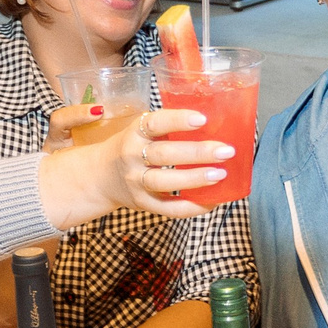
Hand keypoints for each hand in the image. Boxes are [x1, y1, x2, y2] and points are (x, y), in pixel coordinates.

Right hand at [49, 106, 228, 221]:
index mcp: (135, 132)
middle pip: (164, 154)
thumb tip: (218, 121)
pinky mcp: (142, 203)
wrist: (101, 176)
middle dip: (197, 152)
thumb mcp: (142, 130)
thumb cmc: (134, 147)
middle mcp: (132, 156)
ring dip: (194, 179)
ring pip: (164, 182)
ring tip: (220, 174)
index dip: (178, 120)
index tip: (203, 118)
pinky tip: (212, 201)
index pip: (155, 123)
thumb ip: (169, 126)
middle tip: (226, 150)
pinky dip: (190, 207)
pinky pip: (167, 208)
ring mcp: (136, 182)